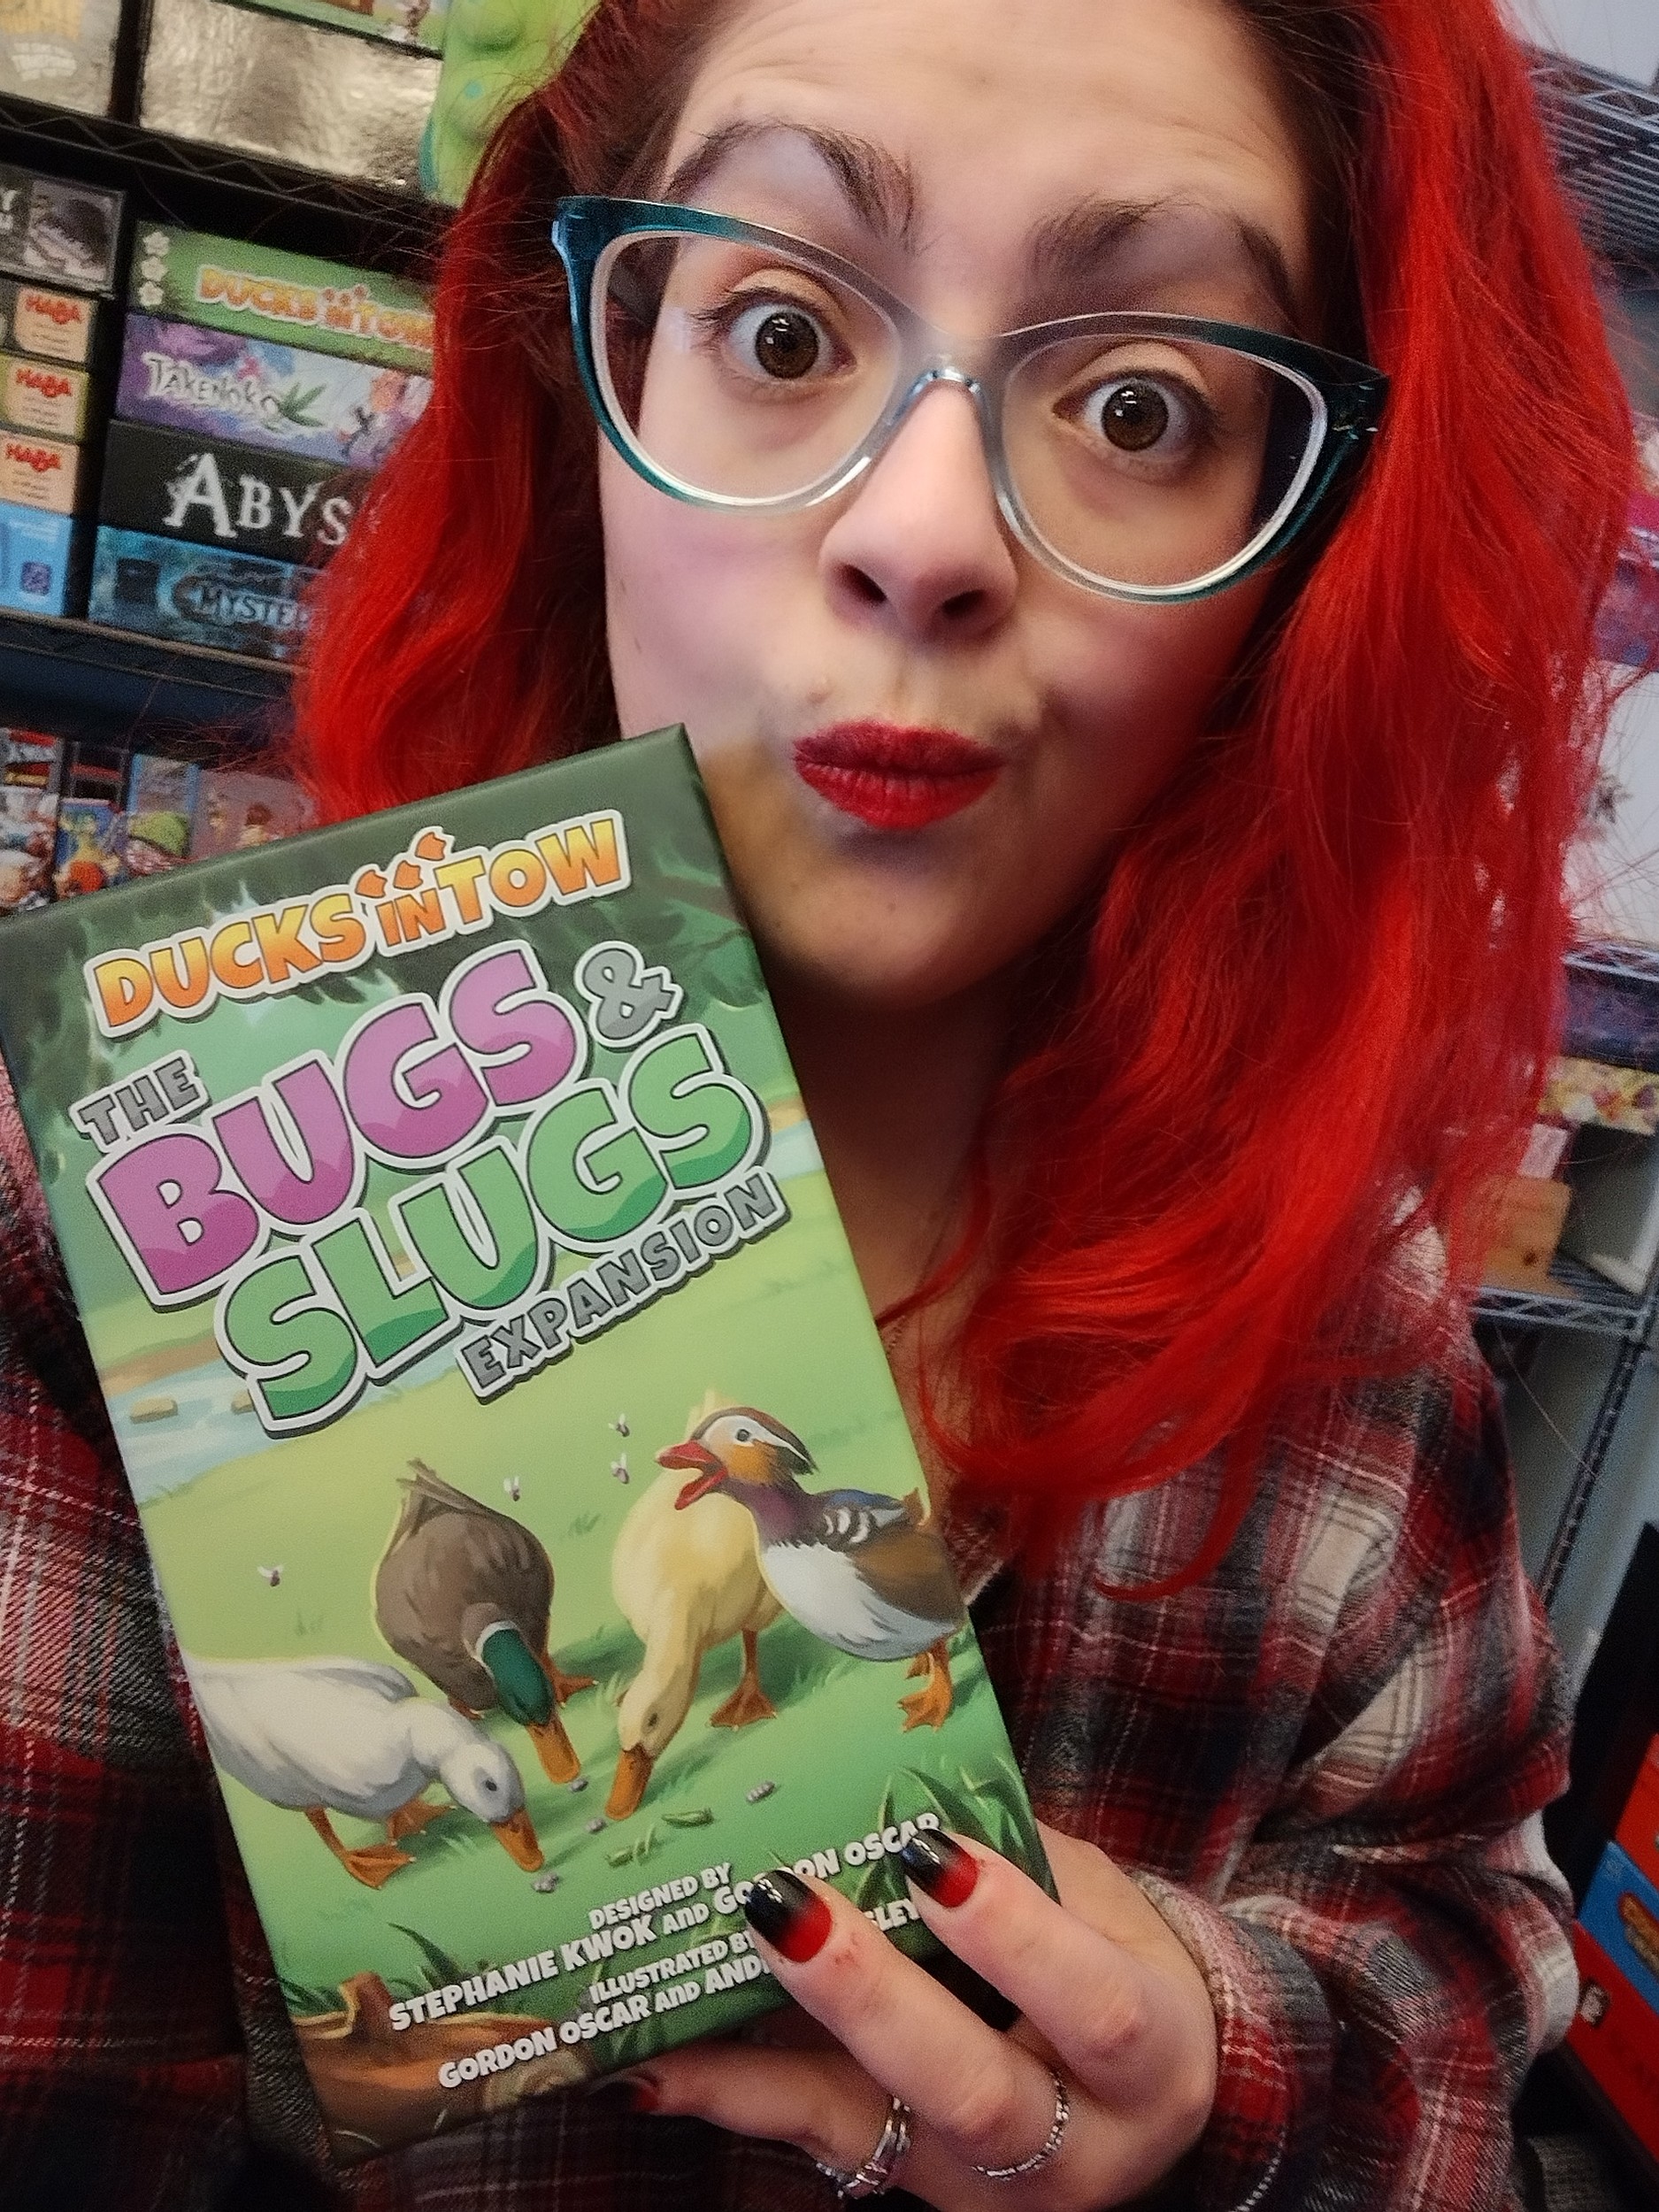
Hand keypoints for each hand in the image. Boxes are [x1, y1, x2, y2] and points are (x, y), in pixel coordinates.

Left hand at [625, 1822, 1217, 2209]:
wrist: (1138, 2090)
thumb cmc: (1113, 1960)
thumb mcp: (1098, 1902)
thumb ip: (1016, 1853)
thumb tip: (897, 1773)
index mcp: (1151, 2062)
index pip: (1091, 2010)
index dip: (1013, 1937)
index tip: (932, 1852)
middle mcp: (1075, 2152)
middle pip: (969, 2093)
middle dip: (870, 1998)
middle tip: (790, 1905)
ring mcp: (981, 2189)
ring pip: (871, 2132)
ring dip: (768, 2061)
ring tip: (682, 2003)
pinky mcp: (906, 2188)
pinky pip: (812, 2142)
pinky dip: (730, 2097)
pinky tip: (649, 2064)